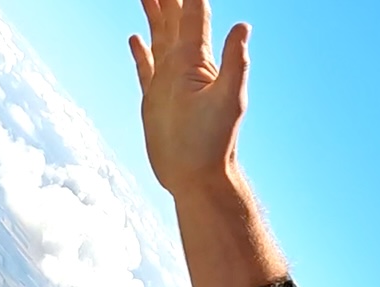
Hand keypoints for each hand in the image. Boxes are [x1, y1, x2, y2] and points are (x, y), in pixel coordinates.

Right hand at [130, 0, 249, 194]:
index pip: (192, 14)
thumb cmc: (215, 143)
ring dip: (153, 14)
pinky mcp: (154, 100)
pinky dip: (140, 51)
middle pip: (173, 19)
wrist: (197, 178)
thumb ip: (234, 62)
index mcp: (197, 60)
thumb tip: (243, 25)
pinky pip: (145, 67)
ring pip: (158, 37)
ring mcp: (168, 81)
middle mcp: (183, 66)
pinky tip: (135, 37)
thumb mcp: (228, 99)